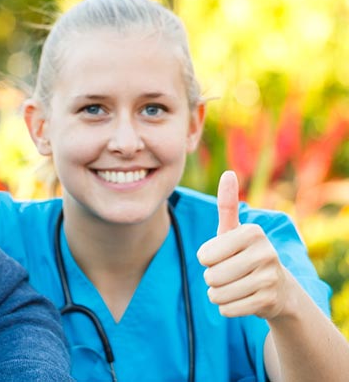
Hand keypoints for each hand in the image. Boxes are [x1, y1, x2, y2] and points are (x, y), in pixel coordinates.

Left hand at [196, 171, 294, 319]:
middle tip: (229, 273)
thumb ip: (227, 204)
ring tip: (234, 285)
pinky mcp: (269, 302)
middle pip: (211, 276)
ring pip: (217, 294)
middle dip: (212, 278)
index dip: (206, 258)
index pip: (205, 255)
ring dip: (218, 294)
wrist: (277, 288)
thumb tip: (228, 173)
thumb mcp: (234, 230)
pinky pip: (227, 309)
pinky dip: (227, 307)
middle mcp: (265, 253)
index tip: (221, 255)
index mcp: (252, 232)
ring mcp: (269, 278)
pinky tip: (241, 299)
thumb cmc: (244, 253)